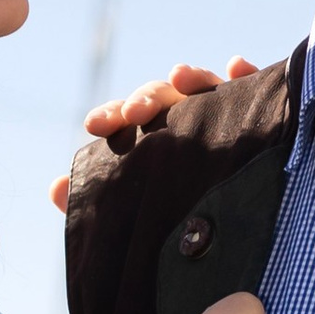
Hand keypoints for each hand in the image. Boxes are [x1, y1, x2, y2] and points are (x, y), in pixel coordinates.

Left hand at [50, 58, 261, 208]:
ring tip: (180, 76)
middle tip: (134, 112)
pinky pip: (253, 91)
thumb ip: (97, 203)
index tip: (94, 125)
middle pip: (163, 99)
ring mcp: (223, 117)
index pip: (129, 120)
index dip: (112, 116)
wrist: (238, 249)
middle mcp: (185, 123)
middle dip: (145, 99)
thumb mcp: (138, 220)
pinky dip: (245, 74)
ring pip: (204, 89)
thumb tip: (55, 188)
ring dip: (191, 77)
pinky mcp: (259, 118)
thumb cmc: (179, 227)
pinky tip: (237, 65)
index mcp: (152, 140)